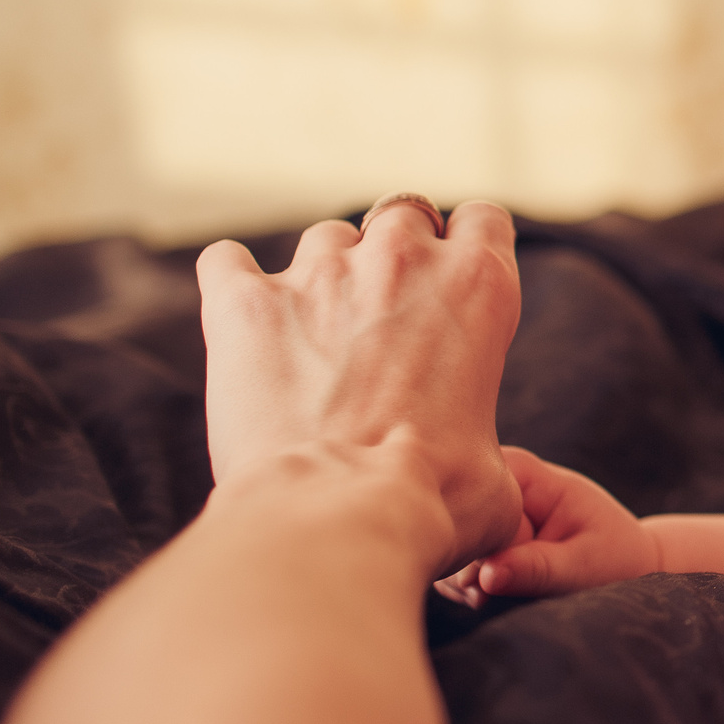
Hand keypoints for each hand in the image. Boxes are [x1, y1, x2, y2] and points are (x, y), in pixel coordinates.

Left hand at [196, 198, 525, 576]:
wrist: (338, 509)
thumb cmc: (431, 497)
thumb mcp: (497, 469)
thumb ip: (488, 443)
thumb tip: (485, 492)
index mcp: (479, 285)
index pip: (484, 219)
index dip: (468, 250)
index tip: (452, 287)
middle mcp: (404, 258)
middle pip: (404, 214)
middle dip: (397, 255)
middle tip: (385, 318)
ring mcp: (320, 272)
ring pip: (325, 238)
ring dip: (324, 277)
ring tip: (314, 340)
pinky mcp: (245, 301)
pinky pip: (226, 261)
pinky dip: (232, 284)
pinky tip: (241, 322)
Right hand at [435, 447, 658, 605]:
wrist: (623, 565)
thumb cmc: (612, 557)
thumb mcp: (582, 565)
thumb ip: (535, 568)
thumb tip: (485, 576)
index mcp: (523, 473)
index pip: (472, 487)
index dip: (475, 528)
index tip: (493, 564)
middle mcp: (494, 487)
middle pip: (449, 518)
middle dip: (464, 561)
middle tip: (489, 589)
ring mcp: (480, 515)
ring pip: (443, 544)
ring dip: (461, 578)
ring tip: (491, 594)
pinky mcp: (473, 542)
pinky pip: (447, 566)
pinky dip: (461, 587)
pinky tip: (486, 597)